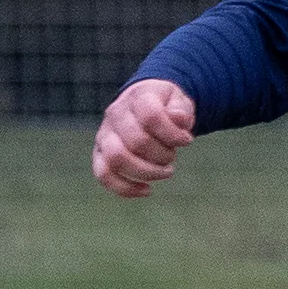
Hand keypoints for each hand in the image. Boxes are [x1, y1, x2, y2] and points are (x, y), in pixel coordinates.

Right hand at [91, 78, 196, 195]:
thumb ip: (181, 110)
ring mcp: (104, 134)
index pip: (151, 116)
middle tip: (172, 156)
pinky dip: (124, 188)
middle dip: (162, 155)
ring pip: (116, 160)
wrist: (143, 103)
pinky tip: (147, 190)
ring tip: (165, 171)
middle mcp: (116, 115)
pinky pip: (103, 174)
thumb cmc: (166, 106)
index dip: (173, 133)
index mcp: (138, 98)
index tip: (187, 140)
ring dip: (147, 172)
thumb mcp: (179, 101)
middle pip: (136, 142)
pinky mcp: (100, 153)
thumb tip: (179, 118)